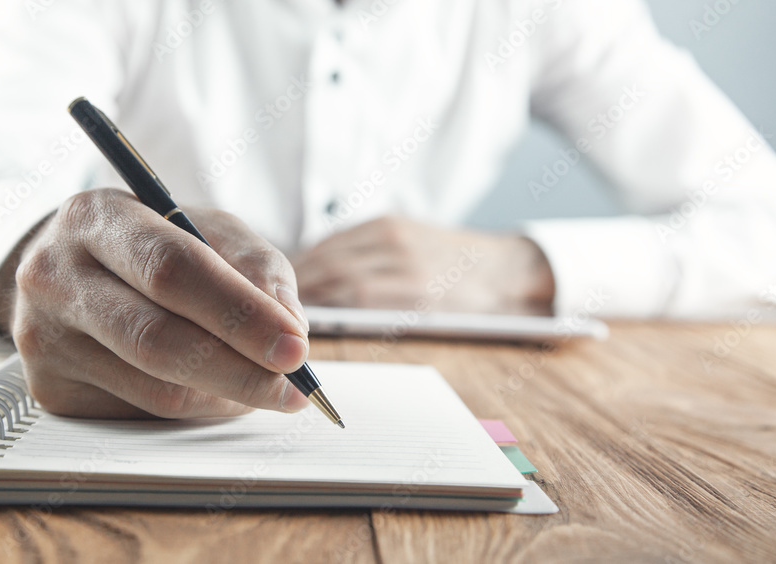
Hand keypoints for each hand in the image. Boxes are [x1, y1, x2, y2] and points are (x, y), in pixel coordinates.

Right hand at [0, 188, 310, 417]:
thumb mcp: (206, 229)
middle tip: (296, 387)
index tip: (295, 346)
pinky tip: (216, 390)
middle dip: (240, 370)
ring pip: (154, 388)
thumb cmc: (153, 246)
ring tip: (267, 387)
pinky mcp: (49, 387)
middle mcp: (54, 275)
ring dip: (226, 396)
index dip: (239, 313)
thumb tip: (290, 329)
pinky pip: (142, 414)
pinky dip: (196, 409)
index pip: (171, 269)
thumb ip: (256, 267)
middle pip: (156, 338)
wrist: (69, 271)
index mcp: (95, 217)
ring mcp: (43, 337)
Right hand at [291, 216, 554, 314]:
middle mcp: (405, 254)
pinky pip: (344, 235)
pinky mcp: (390, 220)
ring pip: (335, 249)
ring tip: (279, 288)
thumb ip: (383, 319)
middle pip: (336, 268)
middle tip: (272, 305)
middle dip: (299, 288)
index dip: (317, 309)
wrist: (504, 267)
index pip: (353, 294)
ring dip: (302, 268)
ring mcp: (396, 232)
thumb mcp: (435, 322)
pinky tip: (304, 266)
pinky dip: (318, 251)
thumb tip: (332, 324)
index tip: (292, 321)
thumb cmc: (469, 305)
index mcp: (419, 286)